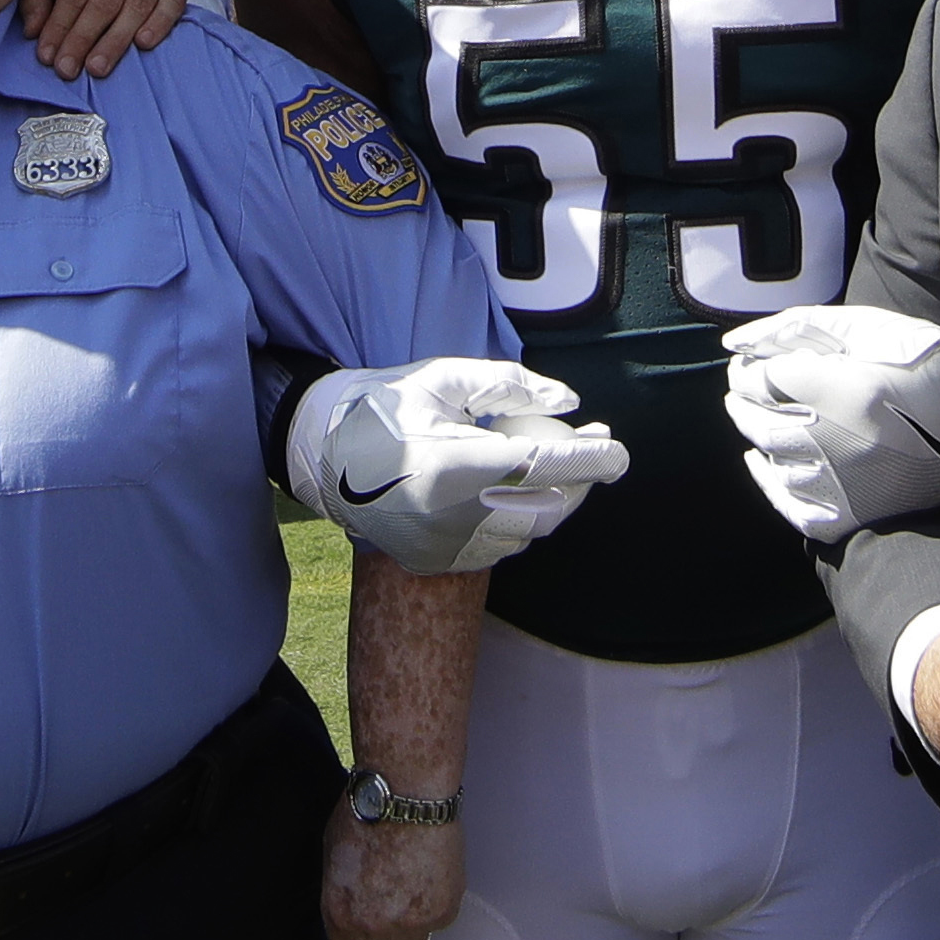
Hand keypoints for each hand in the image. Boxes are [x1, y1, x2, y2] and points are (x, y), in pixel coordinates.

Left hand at [19, 0, 191, 79]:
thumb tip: (33, 31)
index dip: (60, 25)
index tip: (47, 57)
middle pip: (105, 1)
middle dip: (83, 39)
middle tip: (68, 70)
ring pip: (136, 7)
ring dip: (115, 41)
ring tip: (96, 68)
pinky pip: (172, 5)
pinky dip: (159, 24)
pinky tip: (143, 44)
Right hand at [285, 359, 628, 573]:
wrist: (321, 454)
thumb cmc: (386, 406)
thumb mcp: (445, 378)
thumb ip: (511, 387)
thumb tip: (568, 404)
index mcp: (454, 464)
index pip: (544, 466)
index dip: (590, 460)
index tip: (618, 452)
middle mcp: (452, 515)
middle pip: (545, 507)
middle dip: (581, 482)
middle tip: (597, 452)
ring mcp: (444, 545)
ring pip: (526, 532)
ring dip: (551, 501)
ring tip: (556, 466)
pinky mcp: (437, 560)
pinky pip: (498, 547)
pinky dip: (517, 521)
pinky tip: (513, 491)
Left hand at [321, 802, 462, 939]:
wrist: (406, 796)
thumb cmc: (365, 815)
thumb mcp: (334, 858)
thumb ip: (342, 892)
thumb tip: (353, 903)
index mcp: (341, 916)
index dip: (359, 928)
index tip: (369, 911)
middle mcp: (374, 927)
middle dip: (385, 925)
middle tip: (394, 893)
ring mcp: (411, 924)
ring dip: (413, 920)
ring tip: (414, 884)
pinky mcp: (442, 913)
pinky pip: (439, 921)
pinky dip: (438, 902)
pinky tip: (432, 873)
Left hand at [719, 304, 939, 544]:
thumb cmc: (928, 371)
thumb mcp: (875, 330)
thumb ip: (804, 326)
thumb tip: (741, 341)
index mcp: (846, 391)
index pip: (761, 379)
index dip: (751, 368)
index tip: (754, 365)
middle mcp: (835, 441)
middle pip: (756, 418)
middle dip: (746, 400)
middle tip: (750, 390)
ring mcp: (838, 486)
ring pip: (771, 457)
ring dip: (763, 435)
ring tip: (773, 419)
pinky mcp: (843, 517)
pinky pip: (786, 501)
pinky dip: (768, 479)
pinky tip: (764, 460)